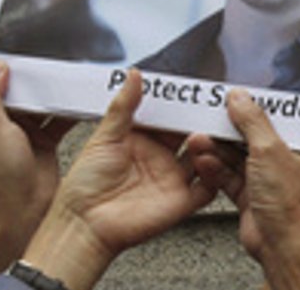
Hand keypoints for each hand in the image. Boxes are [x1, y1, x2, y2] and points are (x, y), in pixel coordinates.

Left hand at [0, 62, 75, 277]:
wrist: (26, 213)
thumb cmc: (2, 182)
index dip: (3, 72)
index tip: (19, 58)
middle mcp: (1, 127)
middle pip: (19, 93)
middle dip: (33, 83)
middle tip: (48, 68)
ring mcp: (24, 135)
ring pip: (39, 105)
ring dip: (52, 98)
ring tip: (65, 85)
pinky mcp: (44, 142)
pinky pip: (57, 120)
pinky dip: (67, 113)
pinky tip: (76, 106)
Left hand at [21, 69, 215, 289]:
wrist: (84, 224)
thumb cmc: (85, 185)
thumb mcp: (103, 137)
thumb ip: (123, 107)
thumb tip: (134, 75)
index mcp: (142, 140)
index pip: (168, 117)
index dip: (180, 104)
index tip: (192, 90)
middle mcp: (160, 158)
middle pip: (190, 134)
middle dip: (201, 121)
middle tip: (212, 107)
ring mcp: (172, 179)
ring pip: (204, 157)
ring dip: (210, 145)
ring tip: (208, 133)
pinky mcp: (181, 202)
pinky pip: (207, 188)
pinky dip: (215, 175)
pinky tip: (212, 162)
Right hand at [187, 89, 299, 289]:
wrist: (282, 246)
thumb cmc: (291, 204)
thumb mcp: (269, 150)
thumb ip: (252, 121)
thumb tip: (240, 98)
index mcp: (298, 146)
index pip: (271, 119)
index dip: (249, 109)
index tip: (228, 100)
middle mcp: (283, 162)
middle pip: (249, 137)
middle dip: (225, 130)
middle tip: (206, 120)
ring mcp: (265, 181)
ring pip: (235, 158)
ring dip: (215, 149)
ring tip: (197, 140)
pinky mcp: (249, 198)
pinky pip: (228, 177)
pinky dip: (215, 170)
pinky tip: (203, 161)